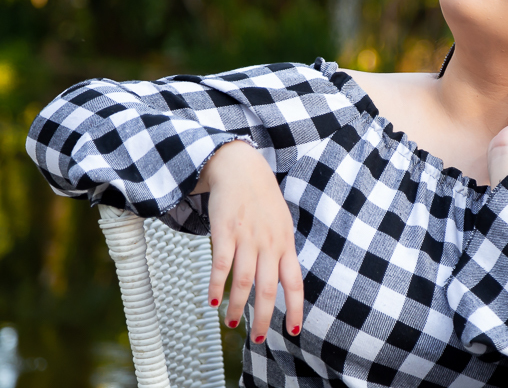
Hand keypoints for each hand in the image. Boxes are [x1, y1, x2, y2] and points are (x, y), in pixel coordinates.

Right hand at [195, 140, 303, 343]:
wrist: (241, 167)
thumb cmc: (261, 198)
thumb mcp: (281, 224)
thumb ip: (282, 250)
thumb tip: (282, 279)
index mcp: (285, 244)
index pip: (294, 282)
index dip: (295, 308)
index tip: (293, 330)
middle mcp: (269, 244)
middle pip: (268, 289)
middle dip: (263, 318)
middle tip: (257, 338)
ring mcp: (247, 238)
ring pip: (244, 281)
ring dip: (237, 306)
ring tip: (231, 322)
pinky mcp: (225, 231)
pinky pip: (221, 264)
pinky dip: (216, 284)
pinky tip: (212, 300)